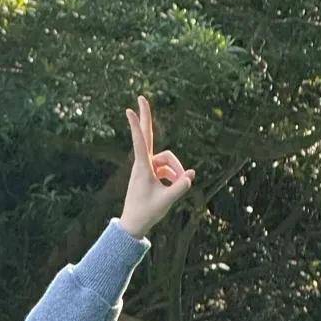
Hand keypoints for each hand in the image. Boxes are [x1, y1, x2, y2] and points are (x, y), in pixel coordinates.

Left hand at [119, 96, 195, 238]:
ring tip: (177, 187)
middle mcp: (143, 164)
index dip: (136, 126)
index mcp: (142, 168)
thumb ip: (180, 187)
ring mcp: (147, 168)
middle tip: (141, 96)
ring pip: (168, 160)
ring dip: (176, 171)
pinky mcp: (151, 173)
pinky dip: (173, 177)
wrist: (134, 224)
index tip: (129, 110)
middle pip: (147, 136)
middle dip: (146, 117)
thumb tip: (191, 174)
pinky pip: (167, 170)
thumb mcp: (167, 201)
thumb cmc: (147, 212)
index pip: (140, 142)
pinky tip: (173, 188)